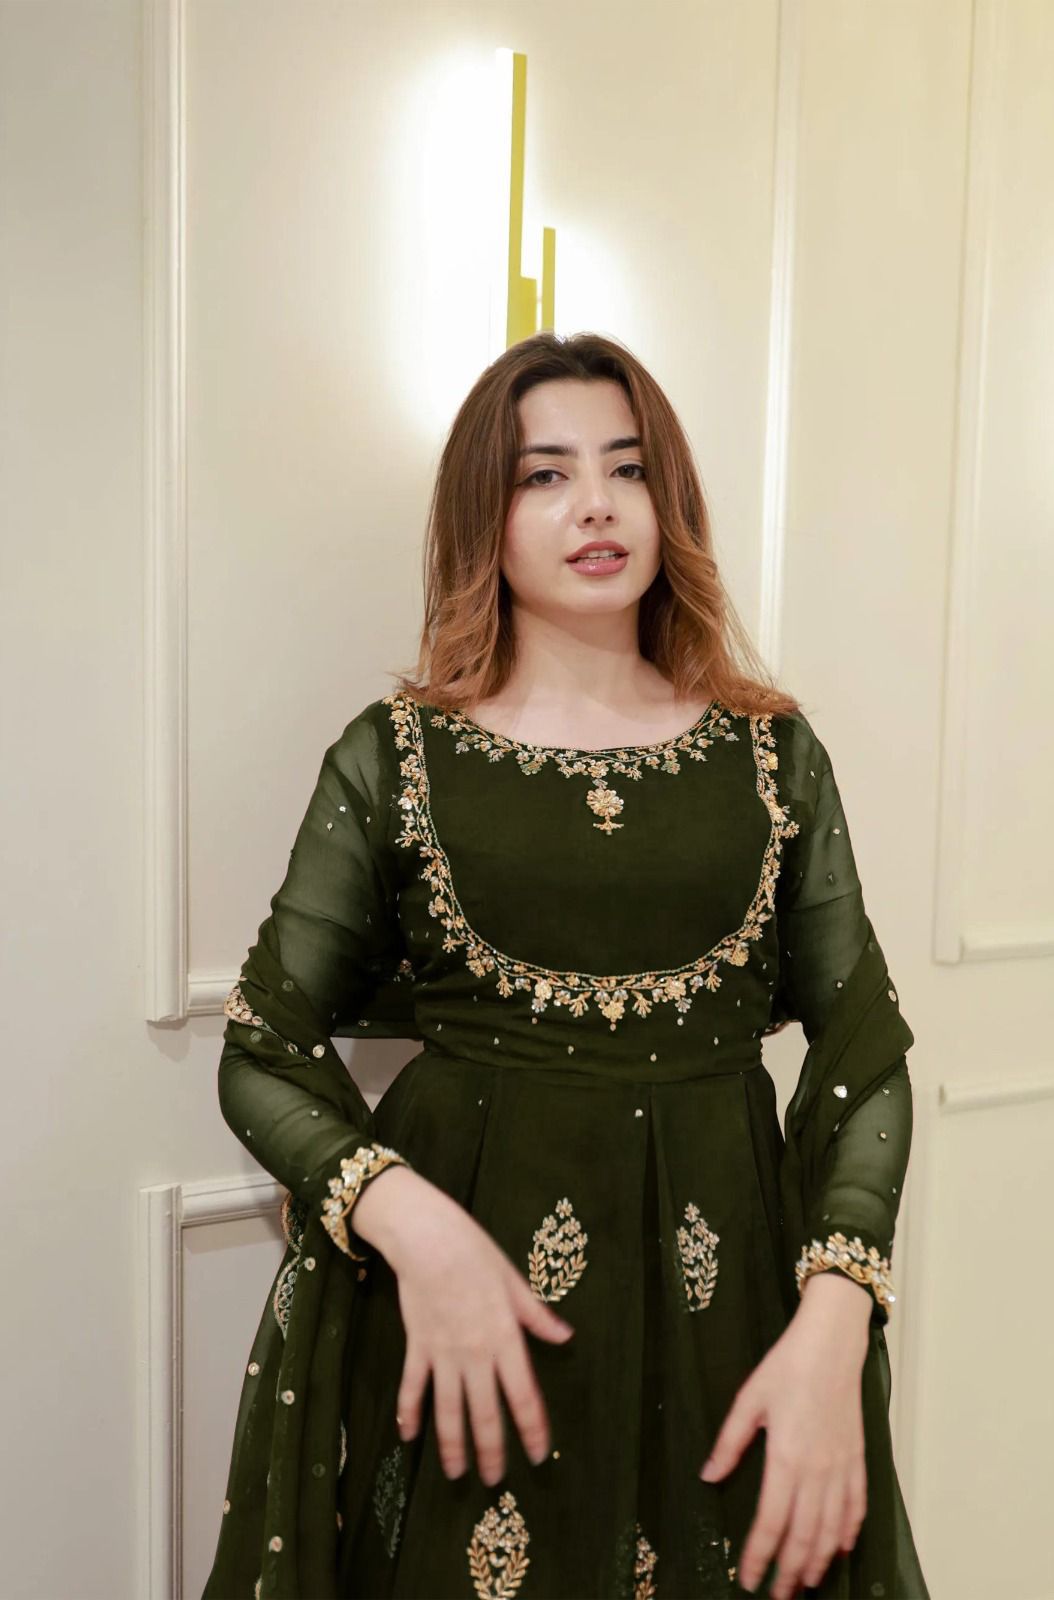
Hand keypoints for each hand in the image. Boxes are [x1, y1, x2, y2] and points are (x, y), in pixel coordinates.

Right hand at [351, 1166, 574, 1486]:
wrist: (427, 1238)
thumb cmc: (475, 1253)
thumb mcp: (514, 1281)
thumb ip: (537, 1316)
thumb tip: (566, 1337)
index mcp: (505, 1338)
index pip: (523, 1395)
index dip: (532, 1429)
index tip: (537, 1456)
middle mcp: (475, 1354)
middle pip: (484, 1414)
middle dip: (491, 1452)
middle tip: (496, 1482)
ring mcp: (443, 1353)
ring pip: (448, 1411)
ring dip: (452, 1446)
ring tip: (456, 1474)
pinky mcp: (418, 1346)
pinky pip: (413, 1387)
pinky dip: (409, 1412)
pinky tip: (408, 1437)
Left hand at [699, 1274, 870, 1596]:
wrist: (831, 1344)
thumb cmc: (787, 1367)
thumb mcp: (749, 1400)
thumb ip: (729, 1443)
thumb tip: (709, 1477)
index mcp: (786, 1459)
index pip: (771, 1523)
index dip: (759, 1556)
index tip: (747, 1578)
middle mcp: (817, 1471)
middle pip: (803, 1537)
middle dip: (789, 1572)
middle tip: (777, 1596)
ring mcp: (841, 1467)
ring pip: (832, 1529)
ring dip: (818, 1561)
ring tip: (805, 1583)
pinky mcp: (858, 1459)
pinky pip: (856, 1506)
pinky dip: (848, 1532)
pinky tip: (839, 1548)